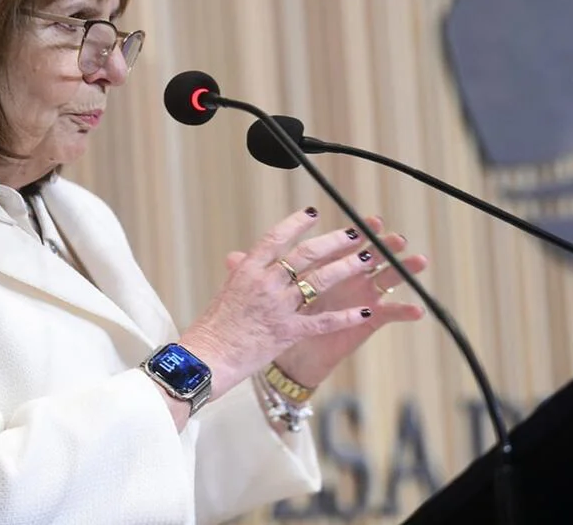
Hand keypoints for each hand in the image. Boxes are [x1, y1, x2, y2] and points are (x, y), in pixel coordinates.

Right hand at [178, 207, 381, 401]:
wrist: (206, 359)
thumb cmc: (211, 328)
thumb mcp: (225, 292)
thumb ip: (239, 274)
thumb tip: (238, 258)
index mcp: (247, 270)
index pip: (276, 237)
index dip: (297, 223)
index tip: (313, 213)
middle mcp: (265, 283)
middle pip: (305, 254)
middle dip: (333, 241)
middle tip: (354, 234)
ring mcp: (277, 307)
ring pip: (319, 281)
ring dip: (346, 268)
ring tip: (366, 259)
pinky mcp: (287, 332)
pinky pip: (323, 321)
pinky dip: (346, 316)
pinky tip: (365, 311)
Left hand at [258, 216, 427, 389]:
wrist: (283, 354)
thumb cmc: (273, 318)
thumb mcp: (262, 293)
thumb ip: (251, 271)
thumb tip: (232, 258)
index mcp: (322, 265)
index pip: (340, 243)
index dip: (353, 232)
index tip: (366, 220)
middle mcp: (344, 278)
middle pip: (367, 255)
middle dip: (381, 245)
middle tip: (393, 235)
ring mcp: (358, 298)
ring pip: (384, 279)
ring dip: (402, 269)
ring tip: (418, 260)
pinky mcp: (365, 321)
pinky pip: (387, 315)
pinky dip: (403, 311)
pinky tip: (418, 309)